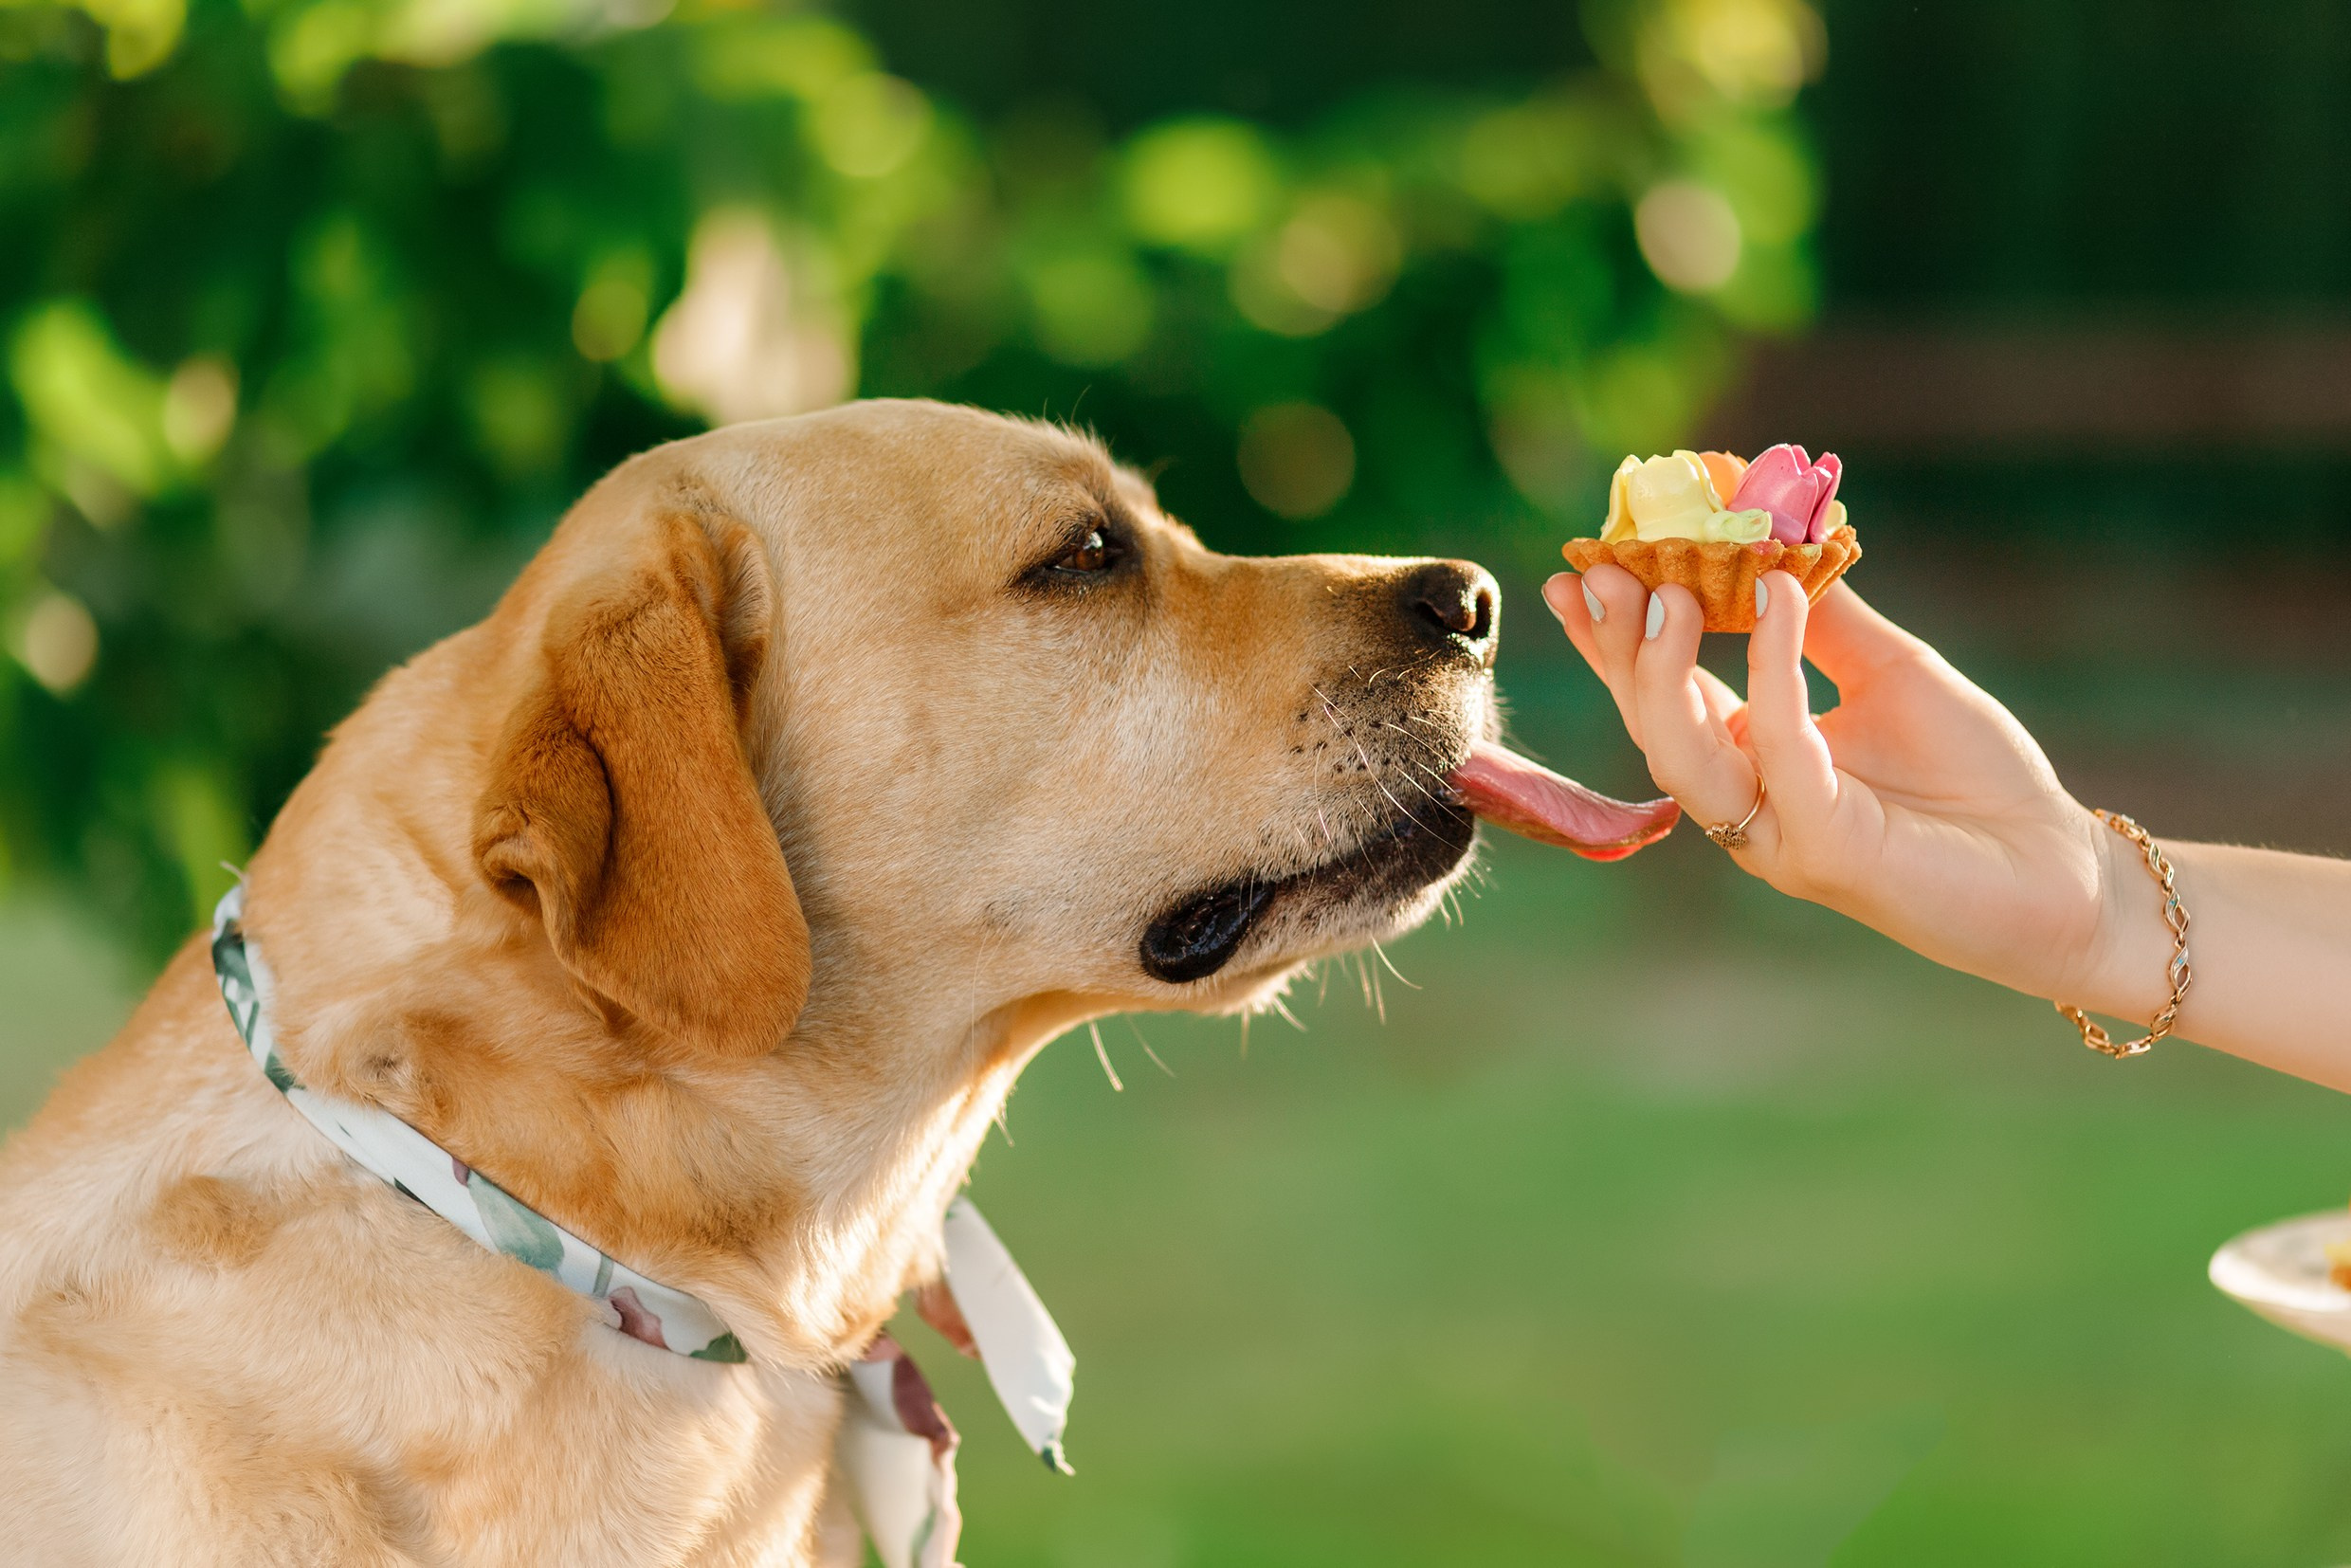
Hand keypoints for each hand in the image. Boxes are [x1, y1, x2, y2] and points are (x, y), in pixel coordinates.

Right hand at [1543, 567, 2148, 1013]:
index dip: (1615, 636)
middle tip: (1599, 569)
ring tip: (1668, 588)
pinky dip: (1773, 674)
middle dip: (1618, 646)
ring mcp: (1778, 835)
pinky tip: (1780, 599)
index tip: (1586, 563)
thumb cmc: (1978, 780)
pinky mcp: (1827, 852)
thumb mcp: (1891, 673)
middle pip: (1651, 724)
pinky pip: (1781, 752)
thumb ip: (1826, 621)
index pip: (1661, 696)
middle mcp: (1748, 804)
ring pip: (1684, 755)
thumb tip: (1769, 541)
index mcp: (1753, 762)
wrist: (2061, 868)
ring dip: (1663, 670)